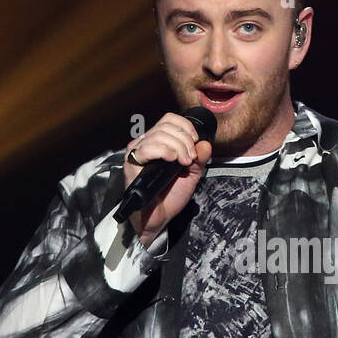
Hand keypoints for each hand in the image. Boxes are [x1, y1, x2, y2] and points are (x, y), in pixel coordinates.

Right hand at [123, 113, 212, 246]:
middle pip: (166, 126)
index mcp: (158, 142)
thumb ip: (199, 158)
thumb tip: (205, 143)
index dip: (185, 126)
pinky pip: (147, 148)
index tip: (195, 141)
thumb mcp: (191, 174)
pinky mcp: (131, 163)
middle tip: (191, 158)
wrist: (159, 217)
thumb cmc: (170, 196)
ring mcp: (137, 152)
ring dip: (178, 147)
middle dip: (185, 140)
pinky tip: (172, 161)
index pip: (169, 119)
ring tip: (184, 163)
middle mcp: (145, 143)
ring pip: (159, 135)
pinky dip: (164, 151)